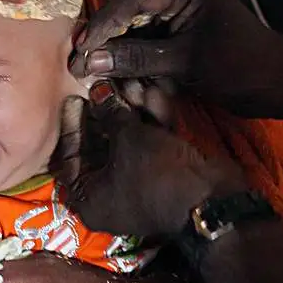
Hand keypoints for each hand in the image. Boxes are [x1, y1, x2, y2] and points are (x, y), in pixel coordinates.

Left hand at [52, 82, 247, 235]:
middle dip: (107, 112)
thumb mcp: (128, 138)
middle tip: (105, 85)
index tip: (74, 98)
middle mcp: (110, 196)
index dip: (72, 125)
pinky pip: (151, 147)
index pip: (70, 158)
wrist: (212, 198)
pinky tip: (156, 93)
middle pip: (100, 146)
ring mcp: (138, 185)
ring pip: (129, 143)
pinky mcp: (163, 175)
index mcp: (89, 200)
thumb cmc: (157, 174)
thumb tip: (97, 89)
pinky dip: (152, 123)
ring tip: (133, 82)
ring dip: (132, 112)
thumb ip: (109, 111)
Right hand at [70, 0, 282, 116]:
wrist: (280, 83)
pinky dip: (135, 54)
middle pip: (129, 8)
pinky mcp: (183, 26)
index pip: (131, 0)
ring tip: (94, 69)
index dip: (100, 26)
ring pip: (136, 23)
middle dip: (105, 36)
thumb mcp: (185, 63)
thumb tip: (90, 61)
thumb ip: (136, 58)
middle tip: (79, 63)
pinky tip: (119, 72)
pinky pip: (149, 35)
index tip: (78, 52)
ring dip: (118, 47)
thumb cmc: (240, 68)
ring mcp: (182, 6)